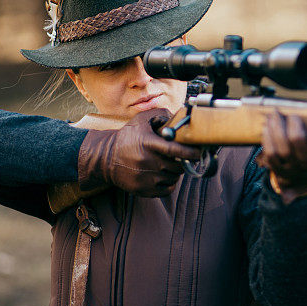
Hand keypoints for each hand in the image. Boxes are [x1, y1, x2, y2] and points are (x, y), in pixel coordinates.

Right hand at [78, 108, 200, 196]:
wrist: (105, 158)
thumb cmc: (127, 137)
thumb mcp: (141, 121)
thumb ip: (161, 115)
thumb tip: (179, 117)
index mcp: (148, 144)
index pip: (175, 150)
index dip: (191, 152)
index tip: (200, 152)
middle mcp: (147, 162)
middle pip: (178, 166)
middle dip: (182, 161)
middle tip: (180, 157)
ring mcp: (145, 178)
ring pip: (173, 178)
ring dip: (175, 172)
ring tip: (169, 165)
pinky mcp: (142, 190)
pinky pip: (167, 190)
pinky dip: (169, 183)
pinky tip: (164, 175)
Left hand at [258, 111, 306, 203]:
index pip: (300, 144)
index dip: (295, 129)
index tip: (294, 115)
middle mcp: (299, 169)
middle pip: (285, 150)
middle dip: (279, 128)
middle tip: (278, 112)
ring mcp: (286, 171)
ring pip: (274, 153)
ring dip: (271, 133)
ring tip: (271, 117)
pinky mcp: (276, 170)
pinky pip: (268, 156)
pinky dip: (266, 140)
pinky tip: (267, 128)